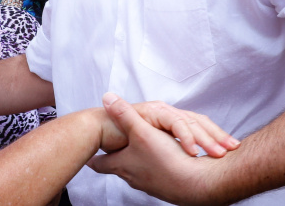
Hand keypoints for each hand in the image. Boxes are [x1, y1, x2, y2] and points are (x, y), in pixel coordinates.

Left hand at [88, 93, 229, 204]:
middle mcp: (134, 177)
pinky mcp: (168, 186)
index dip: (93, 158)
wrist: (198, 184)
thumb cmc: (168, 160)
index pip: (101, 163)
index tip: (86, 158)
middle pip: (118, 168)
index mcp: (124, 164)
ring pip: (138, 171)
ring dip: (137, 162)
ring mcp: (151, 184)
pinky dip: (158, 166)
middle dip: (115, 159)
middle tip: (109, 152)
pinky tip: (165, 160)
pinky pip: (158, 175)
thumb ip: (125, 114)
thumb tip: (106, 98)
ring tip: (136, 154)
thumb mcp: (143, 131)